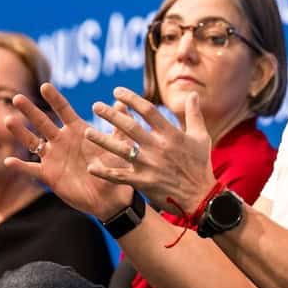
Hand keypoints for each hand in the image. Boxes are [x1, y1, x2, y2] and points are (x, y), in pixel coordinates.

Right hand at [4, 83, 132, 219]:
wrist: (110, 196)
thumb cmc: (115, 168)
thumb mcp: (118, 146)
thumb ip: (118, 127)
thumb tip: (124, 105)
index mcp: (77, 130)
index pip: (64, 110)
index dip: (55, 98)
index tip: (45, 86)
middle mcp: (61, 141)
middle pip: (42, 122)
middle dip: (30, 110)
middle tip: (17, 97)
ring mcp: (53, 157)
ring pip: (32, 141)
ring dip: (20, 132)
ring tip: (8, 120)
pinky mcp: (48, 174)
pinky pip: (31, 169)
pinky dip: (19, 166)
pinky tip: (8, 161)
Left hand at [85, 87, 218, 215]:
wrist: (200, 197)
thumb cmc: (200, 165)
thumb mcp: (201, 137)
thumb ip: (194, 114)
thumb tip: (193, 93)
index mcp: (171, 134)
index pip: (147, 111)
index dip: (131, 99)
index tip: (116, 91)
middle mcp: (158, 148)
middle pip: (130, 128)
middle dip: (111, 115)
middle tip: (95, 105)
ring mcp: (149, 165)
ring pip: (121, 150)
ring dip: (102, 141)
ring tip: (87, 132)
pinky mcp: (143, 182)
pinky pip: (120, 176)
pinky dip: (105, 172)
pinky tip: (91, 167)